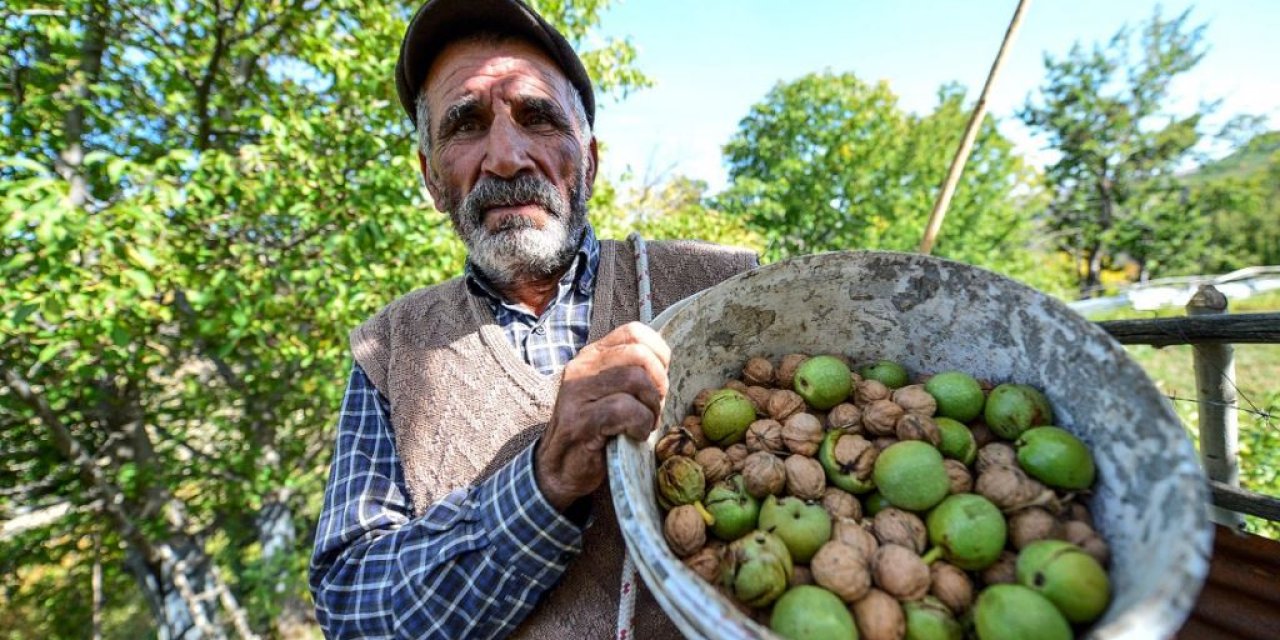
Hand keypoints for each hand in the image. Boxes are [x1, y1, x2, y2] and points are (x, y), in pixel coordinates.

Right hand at [535, 322, 670, 511]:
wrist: (560, 468)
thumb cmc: (595, 431)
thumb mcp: (611, 392)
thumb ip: (630, 373)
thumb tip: (664, 364)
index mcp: (592, 356)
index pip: (633, 332)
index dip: (658, 353)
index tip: (659, 380)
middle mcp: (582, 367)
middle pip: (639, 354)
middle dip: (658, 382)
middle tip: (654, 407)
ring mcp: (577, 392)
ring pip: (635, 379)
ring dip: (651, 406)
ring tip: (645, 423)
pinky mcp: (580, 420)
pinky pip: (625, 410)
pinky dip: (640, 425)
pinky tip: (635, 435)